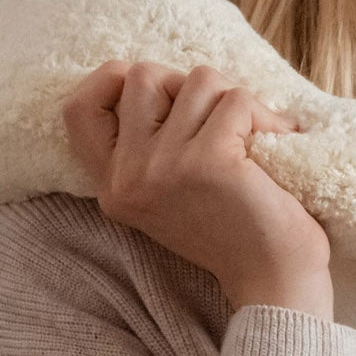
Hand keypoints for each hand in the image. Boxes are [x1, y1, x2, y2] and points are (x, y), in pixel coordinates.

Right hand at [63, 61, 329, 302]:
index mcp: (114, 187)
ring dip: (235, 100)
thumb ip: (150, 147)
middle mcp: (129, 178)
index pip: (79, 109)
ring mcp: (164, 168)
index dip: (111, 81)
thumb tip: (165, 79)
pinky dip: (265, 116)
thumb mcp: (172, 193)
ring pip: (197, 80)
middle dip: (189, 85)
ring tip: (255, 138)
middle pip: (142, 76)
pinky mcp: (207, 161)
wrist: (275, 280)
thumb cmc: (236, 231)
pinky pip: (237, 101)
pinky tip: (277, 144)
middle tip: (222, 120)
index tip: (159, 93)